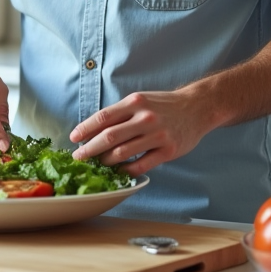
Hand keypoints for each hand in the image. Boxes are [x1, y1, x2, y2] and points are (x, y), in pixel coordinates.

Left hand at [68, 90, 203, 176]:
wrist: (196, 108)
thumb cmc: (163, 105)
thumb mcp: (140, 100)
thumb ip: (120, 114)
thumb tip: (92, 130)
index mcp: (135, 103)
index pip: (103, 117)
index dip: (85, 129)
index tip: (73, 138)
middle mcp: (145, 118)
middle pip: (109, 137)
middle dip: (89, 149)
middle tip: (78, 157)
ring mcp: (158, 135)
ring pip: (122, 153)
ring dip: (105, 161)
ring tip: (97, 164)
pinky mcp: (168, 150)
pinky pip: (141, 165)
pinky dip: (126, 170)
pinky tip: (118, 170)